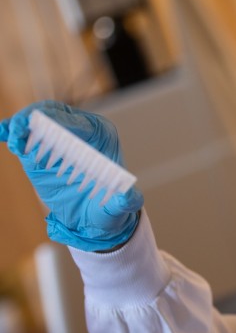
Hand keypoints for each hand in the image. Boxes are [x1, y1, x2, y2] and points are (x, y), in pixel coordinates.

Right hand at [0, 101, 143, 251]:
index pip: (82, 123)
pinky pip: (25, 136)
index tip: (48, 129)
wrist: (92, 218)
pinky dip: (13, 132)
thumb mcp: (121, 206)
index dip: (65, 124)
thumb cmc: (110, 207)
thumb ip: (125, 201)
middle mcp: (79, 131)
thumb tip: (126, 196)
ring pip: (37, 121)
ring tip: (13, 135)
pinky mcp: (38, 151)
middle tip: (22, 128)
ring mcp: (57, 139)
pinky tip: (3, 133)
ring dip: (22, 124)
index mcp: (101, 136)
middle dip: (38, 117)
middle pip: (55, 114)